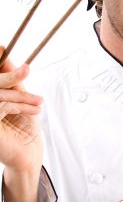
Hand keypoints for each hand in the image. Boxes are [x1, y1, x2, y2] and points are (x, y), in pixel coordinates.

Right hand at [0, 46, 42, 177]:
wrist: (27, 153)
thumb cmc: (23, 126)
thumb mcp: (18, 97)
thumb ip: (11, 78)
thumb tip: (4, 52)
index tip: (2, 47)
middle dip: (10, 76)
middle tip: (27, 69)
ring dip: (23, 96)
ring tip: (39, 101)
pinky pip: (2, 106)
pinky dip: (21, 105)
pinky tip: (35, 110)